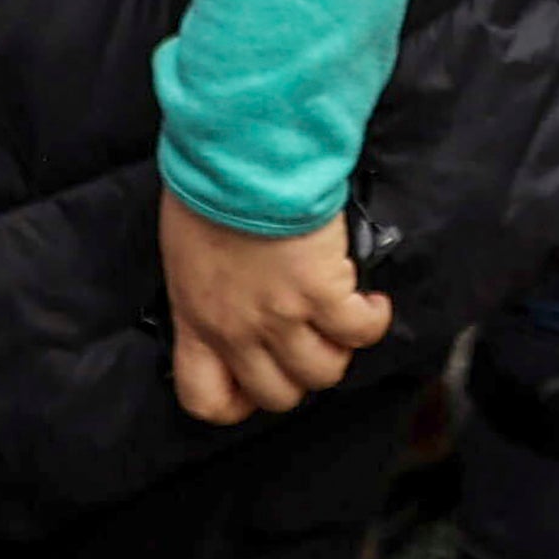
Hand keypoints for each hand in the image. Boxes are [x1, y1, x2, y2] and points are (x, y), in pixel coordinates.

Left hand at [160, 190, 391, 425]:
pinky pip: (359, 331)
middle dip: (298, 375)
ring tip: (344, 320)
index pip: (206, 398)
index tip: (254, 382)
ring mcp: (282, 317)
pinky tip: (372, 302)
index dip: (237, 401)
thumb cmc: (208, 189)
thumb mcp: (186, 254)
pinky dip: (372, 320)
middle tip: (309, 343)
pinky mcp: (323, 292)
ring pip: (323, 372)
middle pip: (278, 394)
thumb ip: (206, 290)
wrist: (241, 157)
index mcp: (197, 321)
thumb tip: (230, 299)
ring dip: (339, 351)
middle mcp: (238, 331)